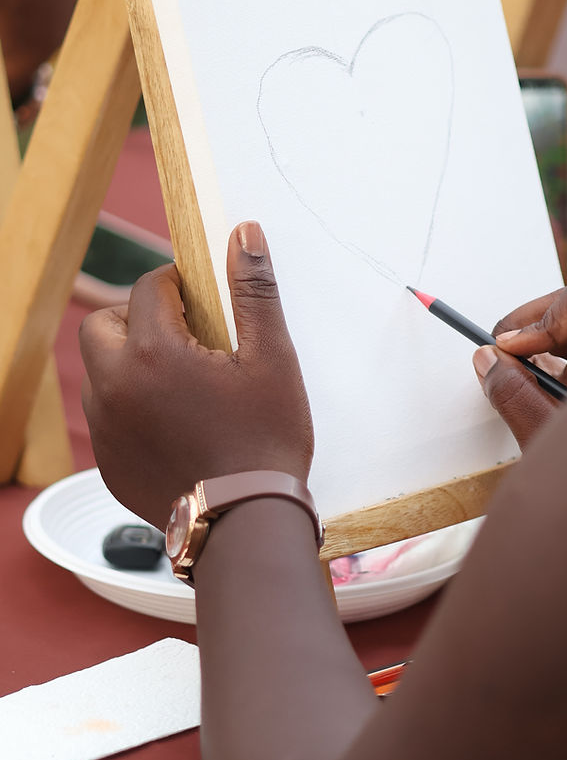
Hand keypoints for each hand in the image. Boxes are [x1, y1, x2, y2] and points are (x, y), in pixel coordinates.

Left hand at [80, 223, 313, 530]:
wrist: (246, 525)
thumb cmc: (266, 441)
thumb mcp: (273, 359)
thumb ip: (254, 292)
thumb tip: (243, 233)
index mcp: (153, 353)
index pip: (149, 288)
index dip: (177, 283)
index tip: (201, 296)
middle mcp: (114, 387)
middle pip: (101, 324)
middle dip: (134, 316)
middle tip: (179, 331)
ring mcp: (106, 429)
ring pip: (100, 372)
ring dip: (129, 362)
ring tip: (178, 379)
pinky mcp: (108, 463)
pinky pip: (107, 418)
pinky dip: (130, 407)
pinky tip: (173, 421)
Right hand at [473, 279, 566, 448]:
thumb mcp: (544, 439)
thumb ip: (514, 394)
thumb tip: (487, 357)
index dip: (541, 319)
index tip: (510, 349)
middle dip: (530, 326)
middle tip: (498, 351)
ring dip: (532, 344)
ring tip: (508, 369)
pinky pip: (566, 353)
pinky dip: (539, 360)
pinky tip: (524, 384)